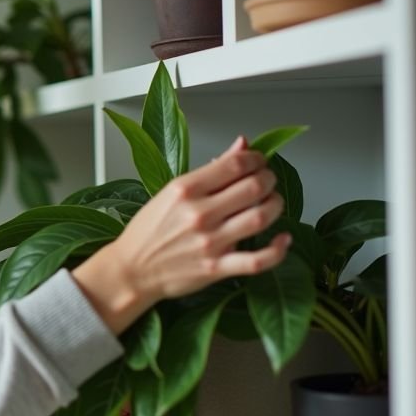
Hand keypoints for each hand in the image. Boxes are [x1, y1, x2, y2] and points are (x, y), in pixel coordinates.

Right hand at [72, 136, 290, 333]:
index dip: (256, 159)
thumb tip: (242, 145)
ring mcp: (209, 242)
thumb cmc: (149, 231)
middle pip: (254, 187)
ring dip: (275, 205)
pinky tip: (284, 239)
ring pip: (261, 217)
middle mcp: (199, 214)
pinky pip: (258, 260)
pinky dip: (278, 250)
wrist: (131, 270)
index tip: (258, 161)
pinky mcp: (216, 268)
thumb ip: (211, 170)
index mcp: (185, 190)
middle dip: (269, 179)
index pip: (236, 164)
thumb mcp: (172, 192)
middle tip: (266, 181)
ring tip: (271, 202)